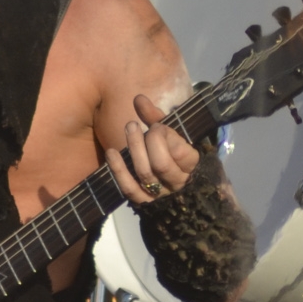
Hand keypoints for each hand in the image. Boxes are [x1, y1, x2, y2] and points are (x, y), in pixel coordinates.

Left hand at [105, 92, 198, 206]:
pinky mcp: (144, 203)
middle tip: (136, 125)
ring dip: (133, 148)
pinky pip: (129, 188)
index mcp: (191, 166)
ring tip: (129, 128)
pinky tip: (111, 152)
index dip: (165, 135)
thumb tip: (138, 98)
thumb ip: (157, 118)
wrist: (178, 193)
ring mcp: (160, 195)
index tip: (156, 126)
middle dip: (148, 141)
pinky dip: (118, 170)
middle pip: (161, 163)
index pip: (179, 151)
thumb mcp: (173, 137)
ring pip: (145, 173)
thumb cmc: (175, 158)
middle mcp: (177, 183)